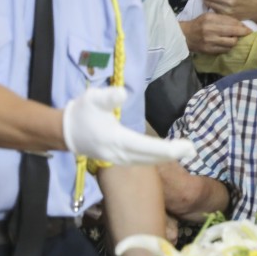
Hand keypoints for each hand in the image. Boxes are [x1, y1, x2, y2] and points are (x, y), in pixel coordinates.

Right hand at [63, 87, 194, 165]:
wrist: (63, 132)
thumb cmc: (81, 112)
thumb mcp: (93, 98)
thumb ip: (108, 97)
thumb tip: (123, 93)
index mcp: (117, 139)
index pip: (147, 147)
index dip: (169, 148)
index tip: (186, 148)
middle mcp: (119, 153)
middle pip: (151, 158)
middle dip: (173, 154)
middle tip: (193, 150)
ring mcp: (117, 159)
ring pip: (146, 162)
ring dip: (165, 158)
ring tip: (183, 152)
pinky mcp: (116, 160)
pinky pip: (140, 162)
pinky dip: (154, 158)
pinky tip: (164, 155)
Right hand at [180, 12, 246, 54]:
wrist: (185, 35)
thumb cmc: (199, 24)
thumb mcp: (209, 16)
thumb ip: (223, 19)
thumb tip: (239, 23)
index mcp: (210, 19)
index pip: (231, 22)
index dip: (241, 25)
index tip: (247, 27)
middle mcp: (210, 30)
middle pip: (233, 33)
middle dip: (243, 33)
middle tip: (248, 33)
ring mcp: (210, 41)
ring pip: (231, 43)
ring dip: (235, 40)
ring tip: (234, 38)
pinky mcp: (209, 50)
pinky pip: (225, 50)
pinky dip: (229, 47)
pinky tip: (227, 44)